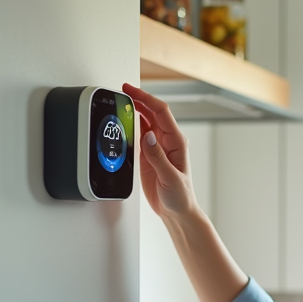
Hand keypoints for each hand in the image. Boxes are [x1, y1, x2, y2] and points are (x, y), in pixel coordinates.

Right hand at [121, 83, 196, 219]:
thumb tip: (148, 136)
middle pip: (152, 112)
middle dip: (138, 99)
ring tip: (121, 101)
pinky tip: (124, 120)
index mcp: (177, 142)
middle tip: (122, 90)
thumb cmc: (181, 196)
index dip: (146, 98)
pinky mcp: (149, 155)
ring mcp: (158, 147)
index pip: (161, 112)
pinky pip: (139, 134)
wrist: (177, 211)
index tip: (131, 90)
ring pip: (145, 121)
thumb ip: (158, 157)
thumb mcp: (170, 177)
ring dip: (134, 110)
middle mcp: (168, 141)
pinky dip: (131, 125)